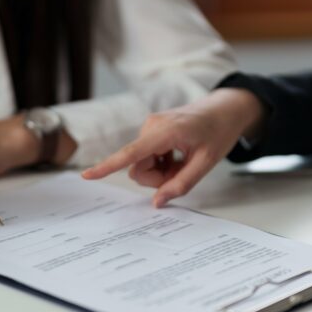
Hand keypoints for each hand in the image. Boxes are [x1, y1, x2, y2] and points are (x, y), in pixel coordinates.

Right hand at [82, 89, 265, 206]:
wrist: (225, 109)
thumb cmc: (219, 132)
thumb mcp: (206, 163)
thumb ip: (181, 184)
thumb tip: (157, 203)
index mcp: (166, 131)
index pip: (131, 154)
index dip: (107, 166)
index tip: (87, 175)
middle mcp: (151, 126)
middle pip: (137, 167)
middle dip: (156, 178)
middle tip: (181, 172)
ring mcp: (149, 126)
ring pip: (142, 163)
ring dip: (160, 170)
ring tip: (182, 161)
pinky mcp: (151, 130)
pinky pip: (147, 156)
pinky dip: (161, 162)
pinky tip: (178, 155)